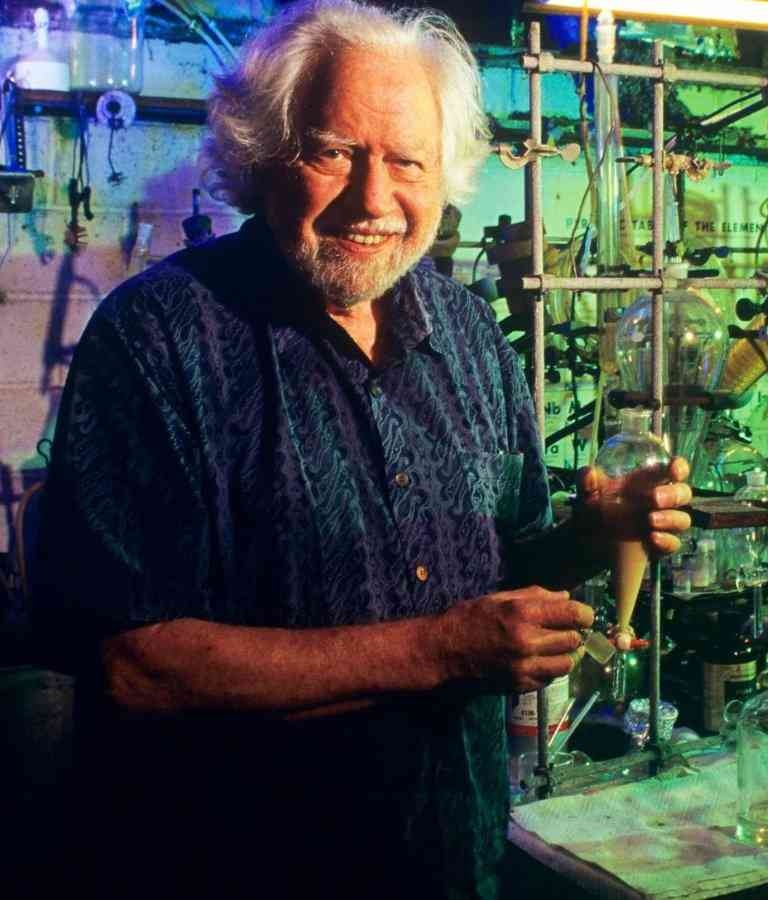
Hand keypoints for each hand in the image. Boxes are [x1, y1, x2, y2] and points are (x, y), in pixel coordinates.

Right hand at [434, 586, 593, 692]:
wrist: (444, 653)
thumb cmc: (468, 619)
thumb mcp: (498, 598)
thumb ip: (534, 596)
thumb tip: (564, 597)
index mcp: (521, 613)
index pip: (572, 614)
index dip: (584, 614)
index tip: (583, 615)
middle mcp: (527, 641)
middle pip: (573, 640)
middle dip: (573, 633)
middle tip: (565, 630)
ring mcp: (525, 666)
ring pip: (567, 663)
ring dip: (565, 654)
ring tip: (554, 648)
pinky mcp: (521, 685)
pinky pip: (550, 678)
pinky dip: (550, 669)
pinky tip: (538, 660)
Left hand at [575, 456, 691, 559]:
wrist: (589, 542)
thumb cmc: (595, 509)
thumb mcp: (588, 495)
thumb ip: (586, 482)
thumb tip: (589, 472)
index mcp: (649, 482)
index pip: (674, 470)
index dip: (679, 467)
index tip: (673, 468)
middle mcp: (662, 502)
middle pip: (683, 494)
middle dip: (673, 495)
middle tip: (654, 498)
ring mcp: (663, 524)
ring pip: (683, 519)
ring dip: (670, 518)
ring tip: (650, 520)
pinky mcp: (661, 545)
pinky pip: (673, 543)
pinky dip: (666, 540)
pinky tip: (652, 537)